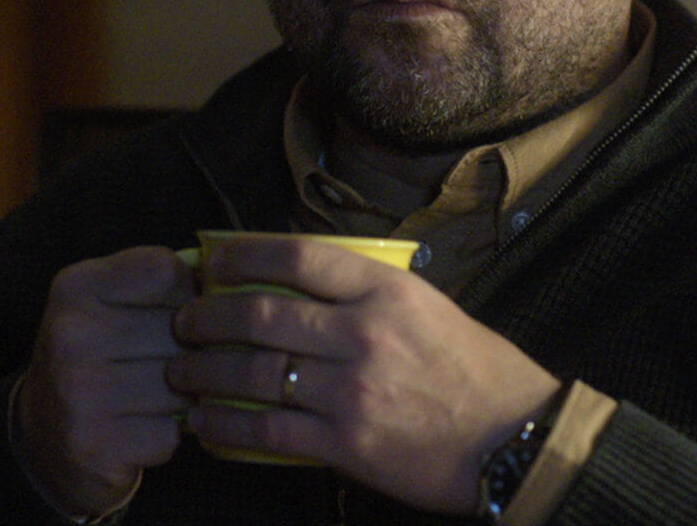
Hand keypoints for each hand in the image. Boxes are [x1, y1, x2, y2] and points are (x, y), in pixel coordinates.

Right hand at [16, 247, 197, 516]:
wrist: (45, 440)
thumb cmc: (99, 361)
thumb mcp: (112, 305)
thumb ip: (164, 283)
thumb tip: (232, 282)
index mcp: (76, 287)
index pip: (168, 271)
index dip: (188, 295)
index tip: (175, 314)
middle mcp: (69, 334)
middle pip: (182, 330)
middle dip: (193, 350)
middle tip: (171, 364)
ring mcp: (78, 391)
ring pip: (183, 383)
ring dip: (186, 395)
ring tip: (158, 397)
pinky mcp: (94, 444)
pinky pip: (171, 431)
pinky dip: (168, 433)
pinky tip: (143, 429)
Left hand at [167, 235, 562, 513]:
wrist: (514, 439)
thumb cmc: (478, 373)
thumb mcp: (429, 309)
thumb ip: (370, 296)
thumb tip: (307, 285)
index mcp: (387, 290)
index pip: (300, 257)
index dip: (244, 254)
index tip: (212, 260)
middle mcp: (364, 333)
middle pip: (261, 314)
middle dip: (207, 316)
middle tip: (182, 320)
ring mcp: (352, 390)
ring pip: (254, 372)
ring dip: (205, 371)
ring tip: (181, 372)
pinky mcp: (347, 442)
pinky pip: (268, 430)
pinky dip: (226, 426)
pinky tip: (204, 425)